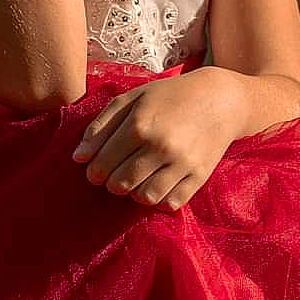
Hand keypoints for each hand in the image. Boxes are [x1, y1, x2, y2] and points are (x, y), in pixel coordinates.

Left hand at [71, 71, 240, 211]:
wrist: (221, 99)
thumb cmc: (170, 96)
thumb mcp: (133, 99)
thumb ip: (102, 125)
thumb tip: (78, 157)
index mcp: (140, 125)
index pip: (103, 163)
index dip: (95, 171)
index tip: (97, 170)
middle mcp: (161, 146)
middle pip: (121, 183)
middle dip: (113, 182)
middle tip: (117, 174)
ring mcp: (182, 163)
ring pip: (145, 197)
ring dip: (135, 192)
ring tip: (137, 179)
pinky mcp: (200, 175)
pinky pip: (171, 203)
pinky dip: (160, 199)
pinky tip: (158, 184)